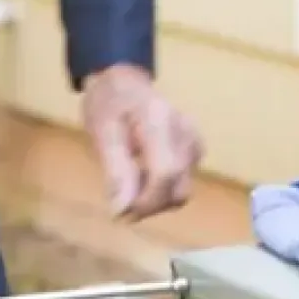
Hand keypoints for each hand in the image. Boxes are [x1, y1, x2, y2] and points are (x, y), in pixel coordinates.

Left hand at [81, 63, 203, 219]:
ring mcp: (195, 142)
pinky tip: (143, 176)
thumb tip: (121, 211)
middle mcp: (186, 133)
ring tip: (130, 186)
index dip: (145, 202)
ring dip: (155, 200)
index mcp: (160, 121)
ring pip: (182, 191)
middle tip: (119, 204)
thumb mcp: (102, 134)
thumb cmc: (109, 104)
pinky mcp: (196, 151)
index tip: (121, 214)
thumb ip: (115, 172)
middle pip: (178, 188)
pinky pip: (182, 183)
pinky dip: (162, 190)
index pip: (165, 173)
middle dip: (149, 205)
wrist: (125, 84)